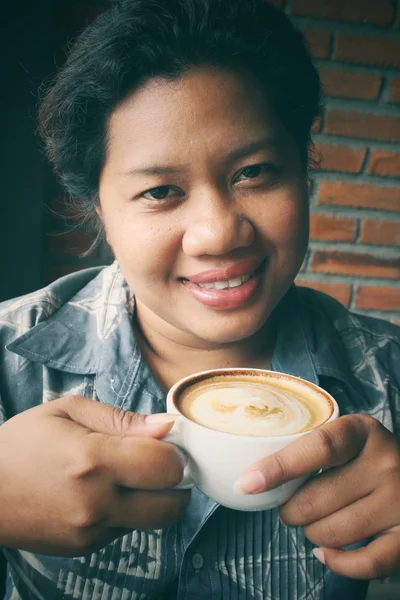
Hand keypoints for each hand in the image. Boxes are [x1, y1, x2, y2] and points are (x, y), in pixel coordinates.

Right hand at [0, 396, 189, 555]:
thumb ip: (121, 419)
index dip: (174, 451)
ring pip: (154, 521)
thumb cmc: (23, 443)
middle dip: (176, 481)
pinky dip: (130, 511)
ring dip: (156, 498)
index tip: (164, 442)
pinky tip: (106, 493)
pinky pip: (128, 529)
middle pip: (172, 505)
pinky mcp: (86, 548)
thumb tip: (166, 426)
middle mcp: (96, 503)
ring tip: (130, 476)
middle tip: (159, 462)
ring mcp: (92, 531)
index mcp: (92, 461)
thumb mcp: (67, 411)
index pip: (166, 466)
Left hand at [238, 414, 399, 578]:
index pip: (318, 447)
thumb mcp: (344, 437)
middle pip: (316, 498)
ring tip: (312, 522)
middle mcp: (385, 462)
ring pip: (333, 532)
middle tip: (290, 506)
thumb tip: (251, 479)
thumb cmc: (364, 457)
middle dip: (290, 510)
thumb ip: (308, 449)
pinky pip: (364, 562)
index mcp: (362, 431)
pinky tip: (325, 552)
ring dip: (310, 533)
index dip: (279, 467)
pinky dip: (337, 563)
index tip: (248, 483)